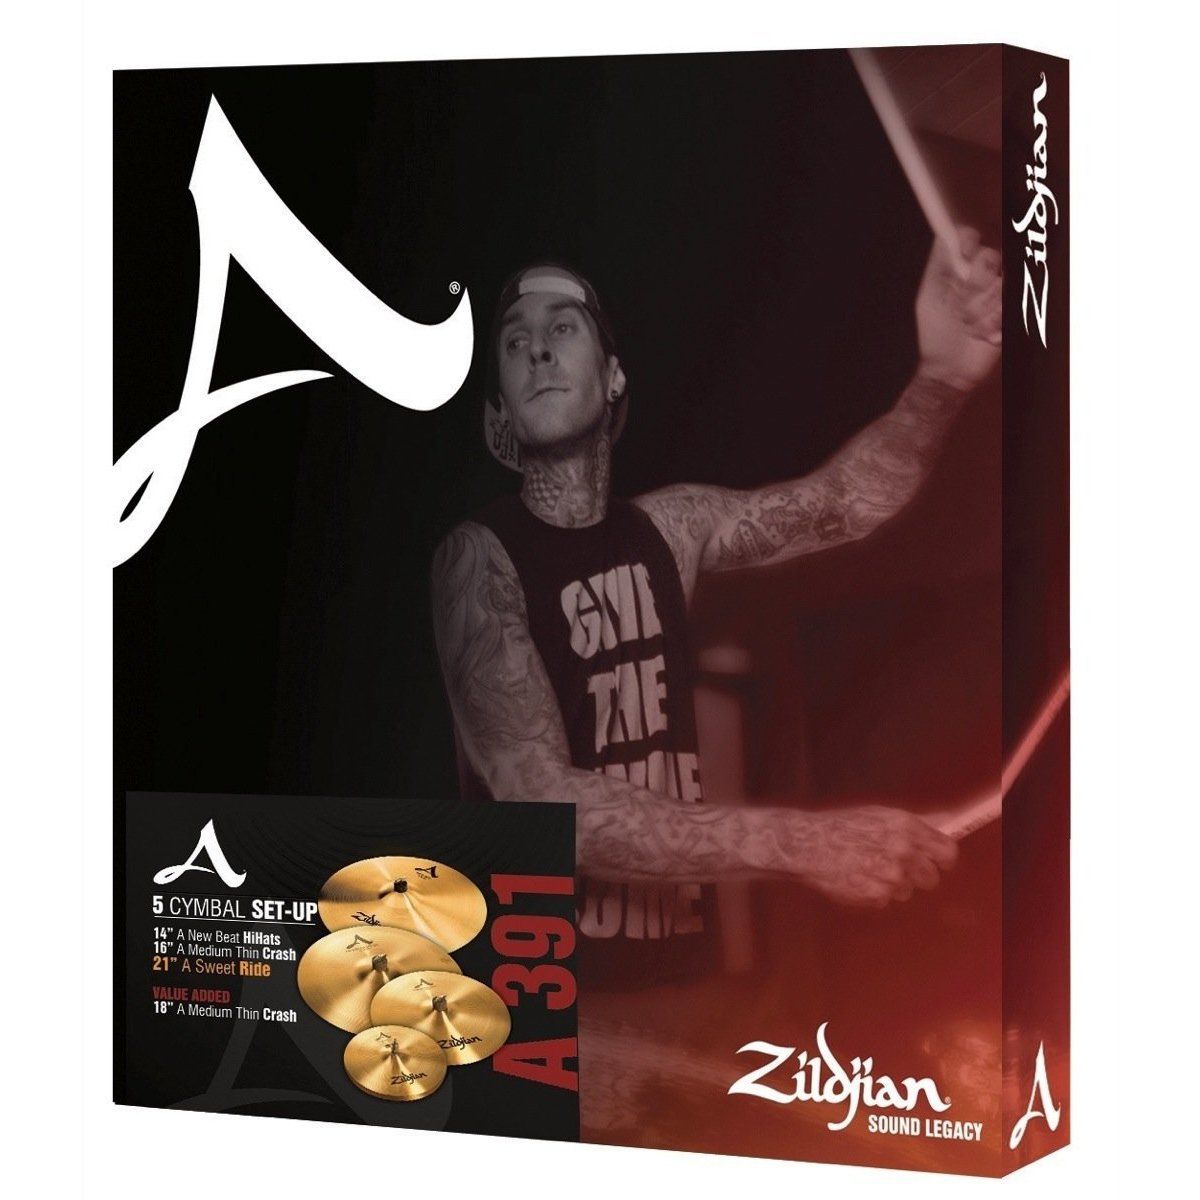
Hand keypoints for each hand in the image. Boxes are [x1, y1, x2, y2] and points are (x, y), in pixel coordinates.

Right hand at [790, 805, 958, 908]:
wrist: (810, 844)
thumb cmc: (845, 826)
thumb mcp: (881, 815)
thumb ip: (917, 821)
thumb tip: (948, 819)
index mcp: (907, 827)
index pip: (948, 852)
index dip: (942, 859)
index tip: (934, 862)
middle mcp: (904, 851)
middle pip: (931, 877)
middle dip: (917, 875)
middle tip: (895, 867)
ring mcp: (891, 876)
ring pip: (908, 890)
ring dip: (893, 885)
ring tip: (869, 869)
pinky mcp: (877, 895)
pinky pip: (887, 899)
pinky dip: (875, 893)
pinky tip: (859, 878)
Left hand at [915, 226, 1001, 391]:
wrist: (950, 368)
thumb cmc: (937, 331)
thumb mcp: (930, 294)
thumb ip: (940, 262)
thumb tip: (947, 231)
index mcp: (964, 268)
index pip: (973, 240)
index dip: (968, 246)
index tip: (963, 257)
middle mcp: (986, 276)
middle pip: (990, 258)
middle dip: (973, 286)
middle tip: (961, 309)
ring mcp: (1001, 294)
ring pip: (1000, 284)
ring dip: (980, 310)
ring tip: (970, 326)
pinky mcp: (1015, 312)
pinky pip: (1008, 306)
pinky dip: (992, 323)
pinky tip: (984, 334)